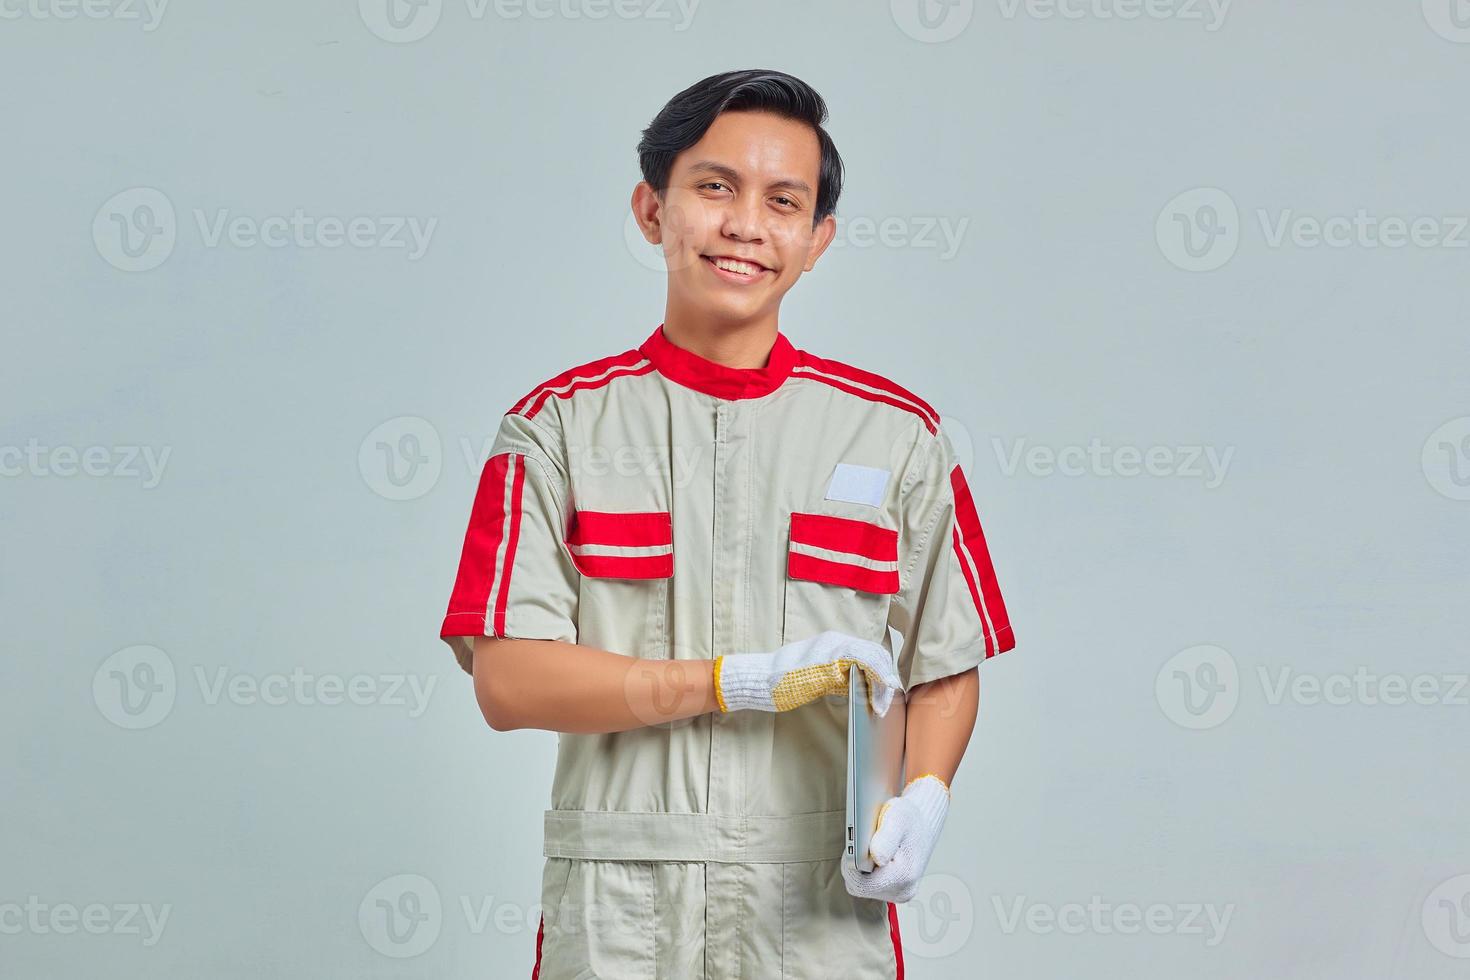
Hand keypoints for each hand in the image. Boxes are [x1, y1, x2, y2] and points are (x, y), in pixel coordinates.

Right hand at [713, 630, 903, 714]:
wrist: (760, 680)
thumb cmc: (783, 682)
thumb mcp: (816, 677)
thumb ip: (838, 678)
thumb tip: (861, 687)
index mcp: (832, 643)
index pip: (868, 651)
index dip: (881, 670)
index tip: (886, 690)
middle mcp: (835, 640)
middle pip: (875, 652)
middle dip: (886, 676)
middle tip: (889, 699)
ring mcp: (832, 648)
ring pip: (873, 657)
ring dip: (883, 682)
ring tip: (883, 704)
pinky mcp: (829, 661)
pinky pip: (863, 664)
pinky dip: (875, 680)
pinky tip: (876, 698)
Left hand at [841, 773, 950, 902]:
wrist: (922, 823)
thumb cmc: (909, 819)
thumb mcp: (898, 817)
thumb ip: (886, 838)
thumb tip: (876, 858)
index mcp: (903, 876)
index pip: (860, 884)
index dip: (850, 864)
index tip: (855, 844)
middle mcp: (903, 890)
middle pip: (859, 887)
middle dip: (855, 866)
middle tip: (862, 844)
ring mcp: (900, 893)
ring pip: (862, 886)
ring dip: (860, 868)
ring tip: (870, 848)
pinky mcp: (895, 891)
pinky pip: (869, 885)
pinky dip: (866, 871)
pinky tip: (873, 855)